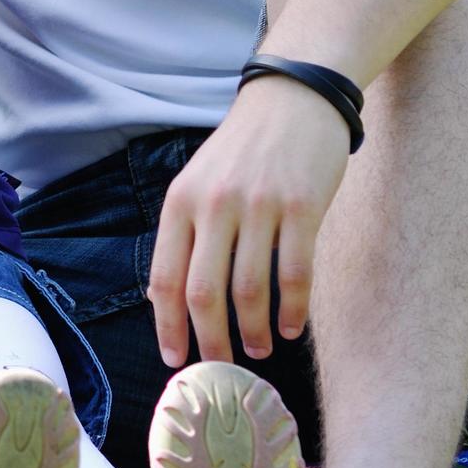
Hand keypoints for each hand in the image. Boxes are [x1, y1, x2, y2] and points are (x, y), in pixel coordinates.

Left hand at [148, 73, 352, 366]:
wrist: (294, 101)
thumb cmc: (242, 152)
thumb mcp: (197, 183)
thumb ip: (184, 234)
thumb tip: (166, 298)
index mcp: (180, 202)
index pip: (165, 278)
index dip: (168, 325)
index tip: (175, 358)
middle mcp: (214, 205)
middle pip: (204, 292)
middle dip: (210, 339)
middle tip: (220, 366)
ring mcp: (259, 206)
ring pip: (250, 290)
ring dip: (254, 330)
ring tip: (259, 349)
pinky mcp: (302, 207)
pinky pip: (295, 273)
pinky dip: (293, 309)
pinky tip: (292, 327)